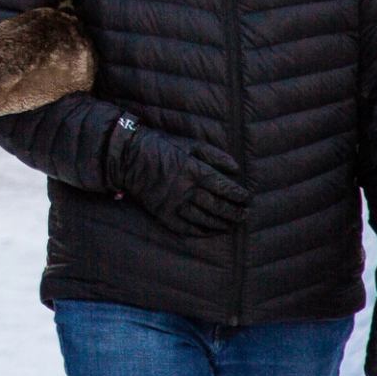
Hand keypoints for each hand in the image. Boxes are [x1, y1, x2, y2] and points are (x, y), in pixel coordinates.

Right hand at [104, 117, 250, 236]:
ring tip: (232, 224)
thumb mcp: (189, 143)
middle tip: (245, 215)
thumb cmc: (161, 146)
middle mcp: (186, 190)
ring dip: (222, 224)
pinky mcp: (163, 213)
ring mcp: (174, 204)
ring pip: (204, 219)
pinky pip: (186, 227)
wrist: (129, 156)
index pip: (224, 188)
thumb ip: (214, 155)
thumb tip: (236, 169)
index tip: (248, 199)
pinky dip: (201, 231)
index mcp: (194, 170)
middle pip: (217, 206)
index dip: (239, 196)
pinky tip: (210, 231)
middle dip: (235, 212)